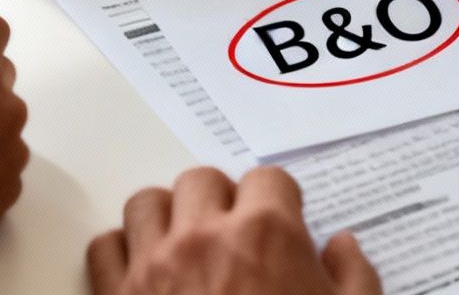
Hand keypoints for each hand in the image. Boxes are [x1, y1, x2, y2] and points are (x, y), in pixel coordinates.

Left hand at [87, 166, 377, 294]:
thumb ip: (354, 278)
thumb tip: (342, 246)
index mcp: (266, 236)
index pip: (267, 179)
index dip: (278, 200)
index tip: (281, 220)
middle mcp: (203, 237)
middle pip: (201, 181)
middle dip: (220, 201)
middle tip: (233, 233)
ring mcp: (153, 267)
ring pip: (147, 204)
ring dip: (167, 218)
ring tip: (185, 246)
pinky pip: (104, 247)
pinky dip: (122, 253)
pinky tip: (144, 273)